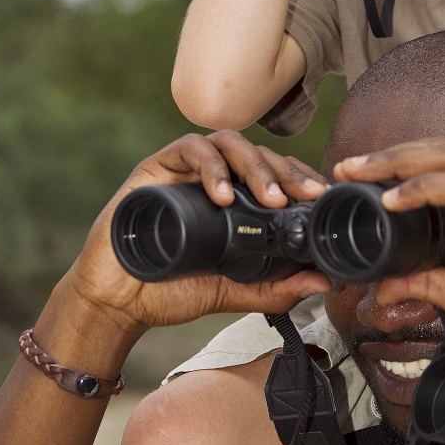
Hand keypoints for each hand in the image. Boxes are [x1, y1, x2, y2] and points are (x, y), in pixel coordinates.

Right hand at [65, 131, 330, 338]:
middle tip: (304, 198)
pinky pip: (189, 149)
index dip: (302, 178)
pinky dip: (210, 166)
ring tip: (270, 200)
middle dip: (286, 172)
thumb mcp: (234, 292)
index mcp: (236, 199)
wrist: (118, 302)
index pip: (276, 172)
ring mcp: (185, 169)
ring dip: (255, 165)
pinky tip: (223, 196)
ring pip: (229, 142)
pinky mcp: (156, 167)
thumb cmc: (171, 291)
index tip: (323, 199)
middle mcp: (214, 178)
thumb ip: (277, 289)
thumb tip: (326, 283)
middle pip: (259, 153)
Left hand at [334, 138, 444, 374]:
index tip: (355, 176)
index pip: (442, 163)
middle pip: (441, 151)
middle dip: (390, 155)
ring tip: (361, 173)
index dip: (398, 163)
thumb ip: (426, 281)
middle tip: (347, 167)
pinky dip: (428, 188)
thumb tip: (385, 285)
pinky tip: (395, 199)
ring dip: (400, 163)